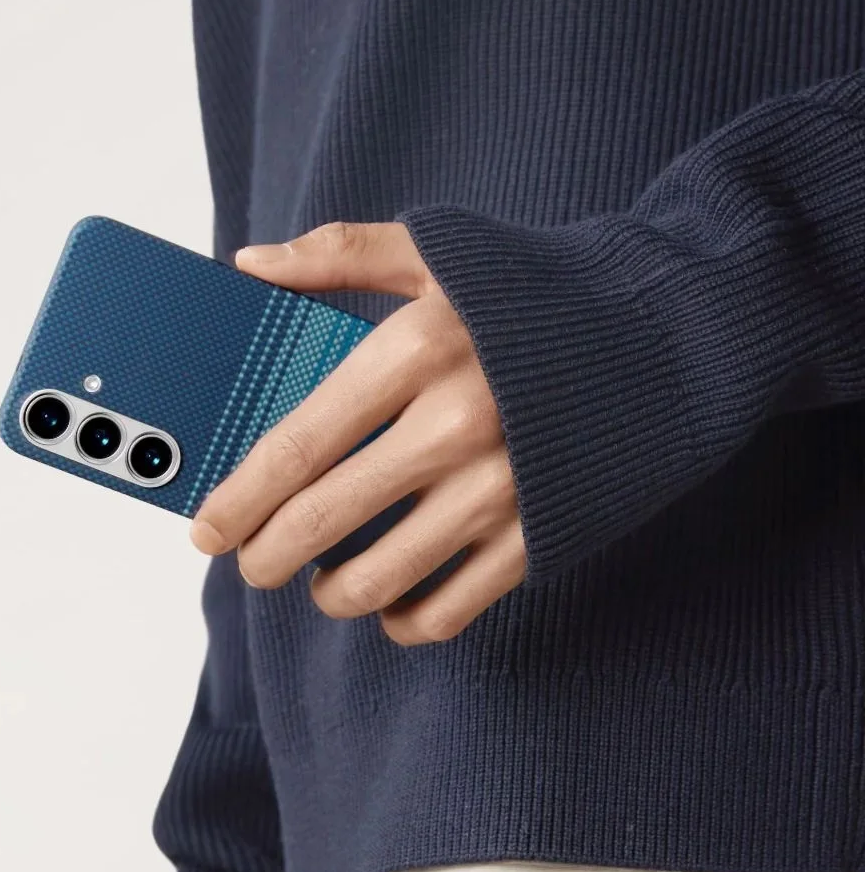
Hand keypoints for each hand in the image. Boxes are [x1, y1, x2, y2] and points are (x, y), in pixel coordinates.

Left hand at [190, 222, 526, 645]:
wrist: (665, 329)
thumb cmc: (536, 289)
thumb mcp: (436, 251)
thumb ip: (336, 253)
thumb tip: (249, 264)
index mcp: (414, 353)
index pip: (294, 447)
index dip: (236, 501)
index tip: (206, 530)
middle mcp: (453, 428)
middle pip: (319, 522)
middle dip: (264, 557)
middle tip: (250, 562)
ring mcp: (500, 490)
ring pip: (375, 581)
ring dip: (328, 594)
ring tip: (319, 579)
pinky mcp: (538, 536)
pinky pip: (447, 612)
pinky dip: (402, 620)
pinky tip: (390, 602)